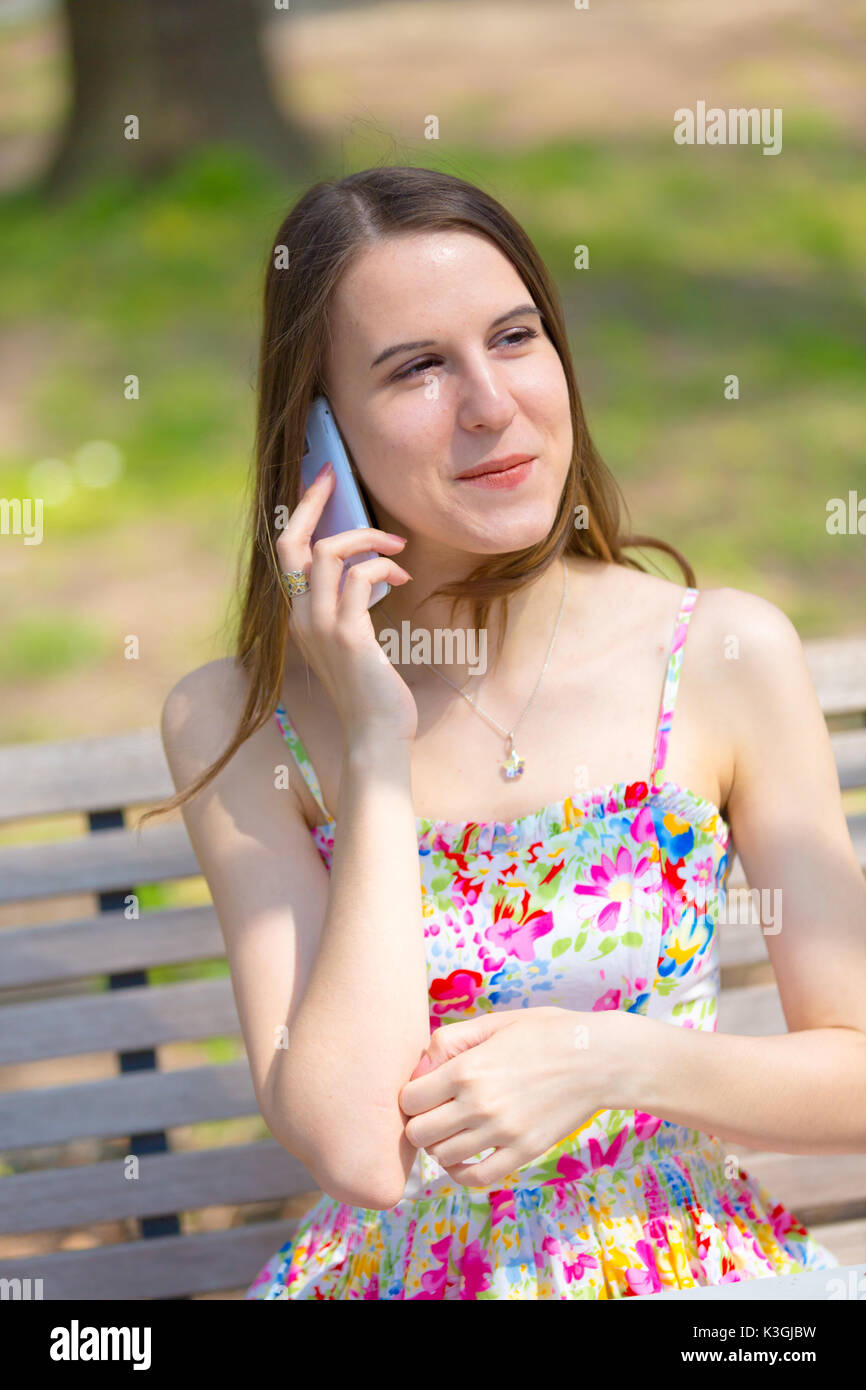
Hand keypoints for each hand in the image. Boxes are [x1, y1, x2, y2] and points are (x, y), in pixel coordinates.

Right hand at [276, 461, 417, 743]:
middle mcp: (302, 618)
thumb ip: (351, 609)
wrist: (374, 738)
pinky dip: (383, 565)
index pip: (288, 553)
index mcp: (301, 617)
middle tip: (336, 474)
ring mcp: (321, 626)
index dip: (301, 512)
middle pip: (295, 543)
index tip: (320, 481)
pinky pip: (361, 577)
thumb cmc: (372, 694)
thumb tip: (369, 569)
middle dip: (314, 502)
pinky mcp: (348, 636)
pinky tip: (403, 573)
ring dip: (367, 537)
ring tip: (397, 545)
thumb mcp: (354, 643)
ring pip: (329, 553)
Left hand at [398, 1007, 616, 1188]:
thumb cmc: (544, 1033)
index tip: (425, 1091)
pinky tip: (466, 1155)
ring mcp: (502, 1132)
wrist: (597, 1058)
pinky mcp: (523, 1152)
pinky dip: (461, 1172)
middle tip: (436, 1112)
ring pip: (442, 1156)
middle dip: (421, 1122)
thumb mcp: (494, 1023)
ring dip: (441, 1145)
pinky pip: (475, 1178)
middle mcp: (479, 1104)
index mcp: (467, 1068)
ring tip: (455, 1129)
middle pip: (419, 1133)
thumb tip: (419, 1070)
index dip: (412, 1096)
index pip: (409, 1099)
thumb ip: (449, 1041)